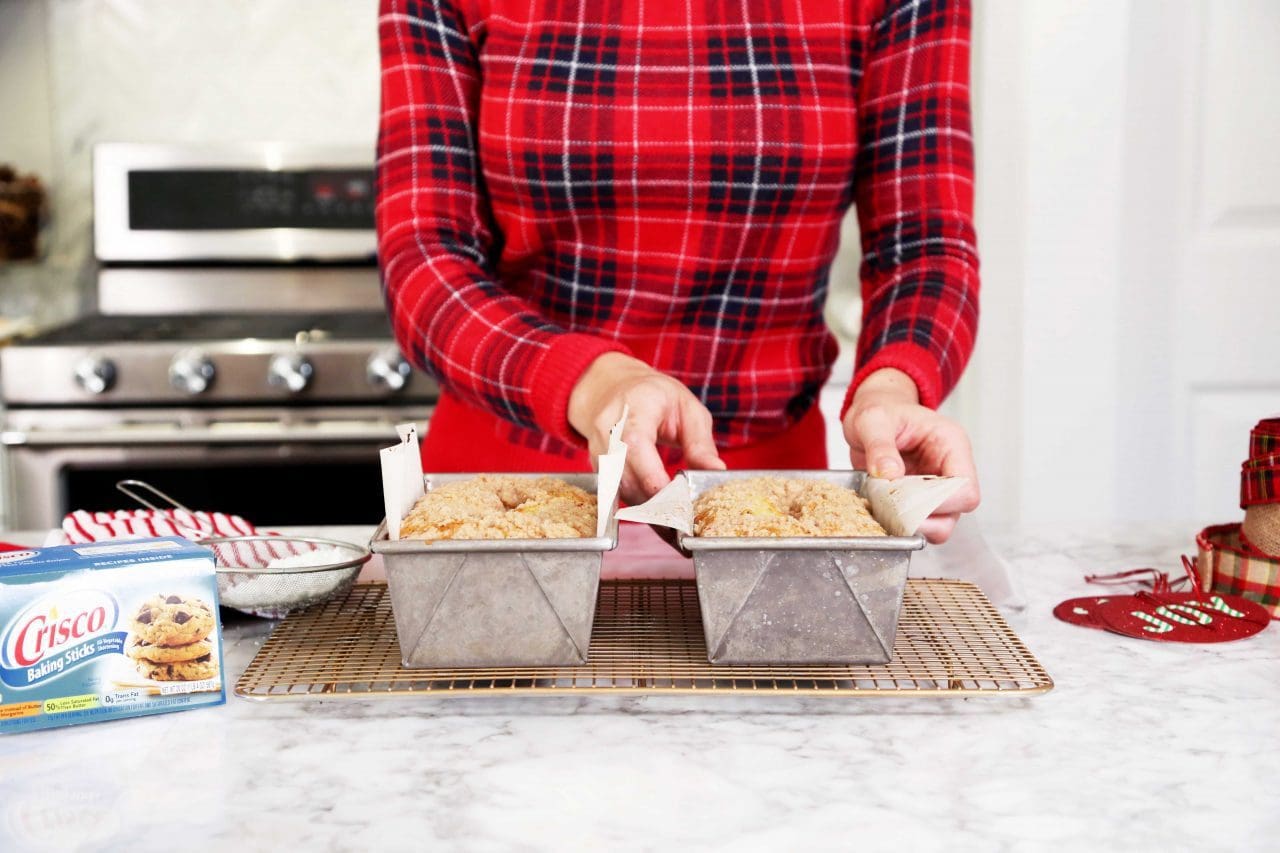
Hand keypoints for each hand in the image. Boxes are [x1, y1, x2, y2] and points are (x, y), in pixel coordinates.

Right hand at [568, 353, 724, 504]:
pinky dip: (638, 503)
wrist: (611, 387)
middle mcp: (608, 429)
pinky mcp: (597, 465)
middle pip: (625, 474)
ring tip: (673, 516)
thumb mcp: (687, 407)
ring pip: (620, 488)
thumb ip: (700, 442)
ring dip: (647, 507)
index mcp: (634, 408)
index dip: (653, 477)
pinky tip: (657, 510)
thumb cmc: (653, 395)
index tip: (679, 497)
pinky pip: (616, 491)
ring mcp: (598, 449)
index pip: (635, 445)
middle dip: (655, 500)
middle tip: (683, 514)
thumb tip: (716, 470)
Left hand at [842, 368, 979, 543]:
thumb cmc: (882, 409)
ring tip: (886, 512)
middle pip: (956, 511)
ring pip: (940, 523)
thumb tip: (888, 473)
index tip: (909, 502)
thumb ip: (879, 445)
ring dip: (913, 525)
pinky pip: (919, 522)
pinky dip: (901, 524)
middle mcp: (949, 468)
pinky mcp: (919, 499)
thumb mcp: (872, 419)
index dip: (942, 503)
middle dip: (927, 519)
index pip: (965, 487)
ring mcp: (936, 486)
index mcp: (951, 444)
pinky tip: (882, 513)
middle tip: (894, 513)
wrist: (873, 414)